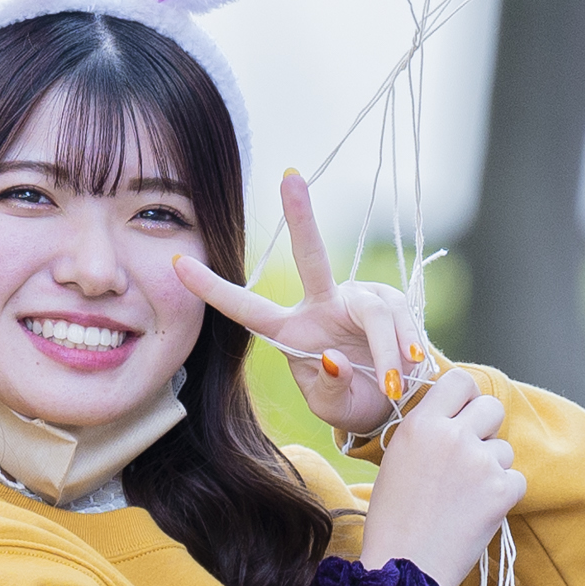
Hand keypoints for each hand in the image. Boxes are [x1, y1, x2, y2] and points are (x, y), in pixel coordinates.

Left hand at [173, 173, 427, 436]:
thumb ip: (328, 388)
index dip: (211, 288)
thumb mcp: (333, 408)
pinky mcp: (389, 299)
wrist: (396, 403)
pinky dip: (405, 345)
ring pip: (374, 313)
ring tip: (393, 387)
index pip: (245, 307)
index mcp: (289, 330)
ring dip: (386, 352)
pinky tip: (409, 365)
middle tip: (290, 177)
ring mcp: (357, 297)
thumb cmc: (353, 402)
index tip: (175, 263)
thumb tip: (331, 358)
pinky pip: (399, 318)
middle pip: (310, 255)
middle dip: (301, 216)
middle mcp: (321, 303)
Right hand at [360, 379, 525, 585]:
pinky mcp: (502, 491)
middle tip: (469, 455)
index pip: (460, 380)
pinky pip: (516, 478)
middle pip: (492, 407)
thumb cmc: (393, 518)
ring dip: (492, 466)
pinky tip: (477, 511)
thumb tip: (455, 414)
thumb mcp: (397, 459)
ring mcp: (480, 462)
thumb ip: (426, 430)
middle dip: (485, 428)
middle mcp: (452, 435)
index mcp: (420, 424)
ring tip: (464, 495)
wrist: (405, 567)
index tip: (461, 415)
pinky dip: (502, 494)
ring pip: (504, 448)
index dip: (465, 398)